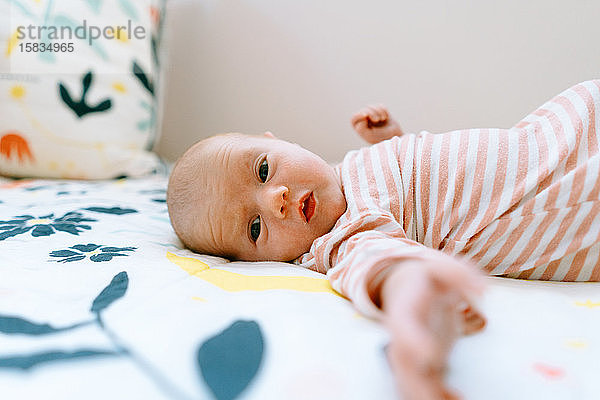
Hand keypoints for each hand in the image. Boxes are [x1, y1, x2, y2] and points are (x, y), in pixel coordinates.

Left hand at [351, 104, 403, 143]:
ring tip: (382, 119)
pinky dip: (383, 111)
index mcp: (358, 128)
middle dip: (371, 112)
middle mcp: (363, 121)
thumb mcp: (370, 136)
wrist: (395, 137)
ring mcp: (372, 116)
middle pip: (363, 110)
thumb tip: (362, 117)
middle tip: (377, 119)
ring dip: (378, 111)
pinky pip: (380, 106)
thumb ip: (362, 129)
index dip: (359, 115)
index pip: (354, 118)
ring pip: (371, 107)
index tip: (366, 116)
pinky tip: (386, 118)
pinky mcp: (380, 112)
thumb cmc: (380, 138)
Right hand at [380, 258, 485, 399]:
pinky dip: (440, 397)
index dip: (413, 341)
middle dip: (417, 386)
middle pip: (404, 366)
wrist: (409, 292)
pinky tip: (457, 399)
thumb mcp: (440, 268)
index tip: (429, 355)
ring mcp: (411, 356)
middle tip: (435, 399)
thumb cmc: (426, 281)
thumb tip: (482, 290)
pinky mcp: (424, 367)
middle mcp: (403, 338)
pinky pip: (428, 388)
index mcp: (404, 312)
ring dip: (426, 396)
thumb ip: (459, 273)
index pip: (403, 327)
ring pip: (412, 383)